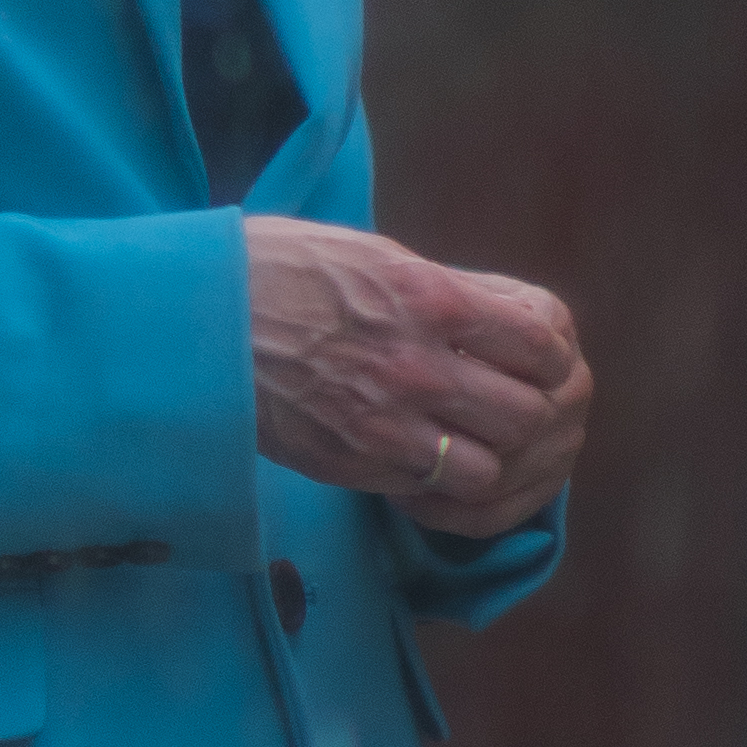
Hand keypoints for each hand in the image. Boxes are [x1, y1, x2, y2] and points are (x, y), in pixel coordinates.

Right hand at [242, 214, 590, 536]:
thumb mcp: (372, 254)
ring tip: (471, 447)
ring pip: (486, 469)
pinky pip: (425, 493)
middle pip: (528, 414)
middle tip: (511, 413)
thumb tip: (500, 315)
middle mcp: (418, 363)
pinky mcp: (349, 462)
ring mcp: (384, 420)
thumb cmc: (277, 271)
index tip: (540, 366)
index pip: (542, 343)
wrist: (193, 317)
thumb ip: (442, 290)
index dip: (553, 361)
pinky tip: (424, 468)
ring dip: (488, 462)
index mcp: (431, 297)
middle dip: (530, 417)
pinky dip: (437, 488)